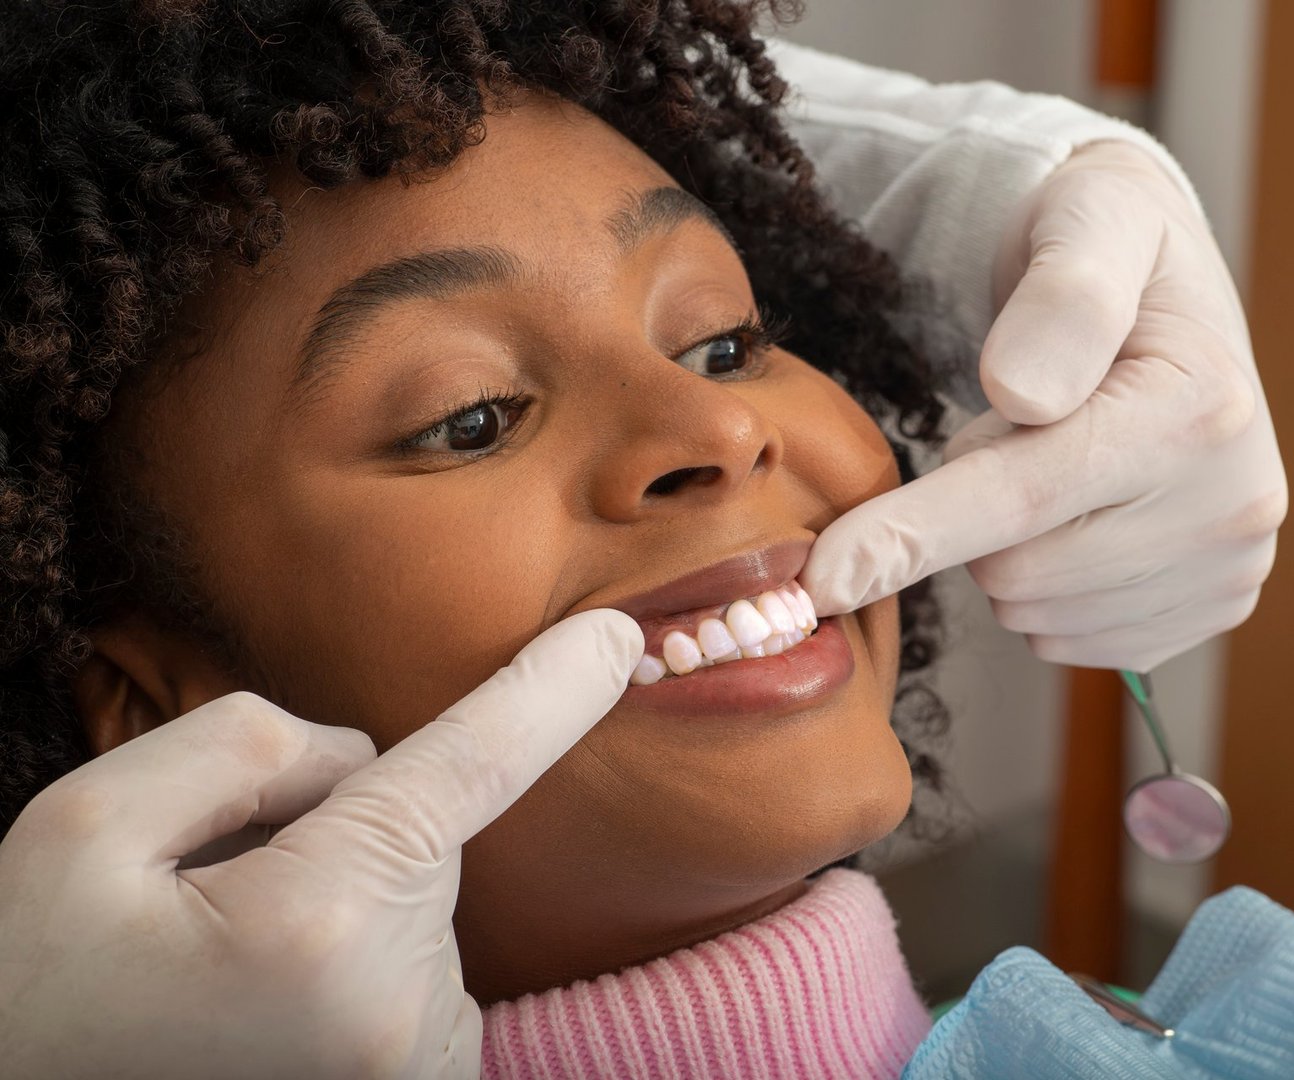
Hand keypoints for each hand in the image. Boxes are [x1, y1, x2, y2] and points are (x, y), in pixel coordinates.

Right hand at [0, 610, 641, 1079]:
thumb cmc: (31, 992)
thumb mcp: (83, 831)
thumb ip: (244, 745)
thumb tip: (356, 758)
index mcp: (323, 922)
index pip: (470, 769)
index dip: (549, 692)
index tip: (620, 639)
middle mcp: (398, 1006)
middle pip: (418, 835)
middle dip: (335, 831)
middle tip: (206, 902)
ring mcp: (413, 1067)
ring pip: (415, 903)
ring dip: (340, 905)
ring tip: (221, 976)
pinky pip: (417, 970)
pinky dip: (358, 961)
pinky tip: (266, 1006)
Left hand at [802, 140, 1285, 670]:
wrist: (1163, 284)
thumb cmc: (1105, 240)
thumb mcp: (1087, 216)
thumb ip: (1059, 298)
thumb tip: (1020, 394)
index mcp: (1203, 410)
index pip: (1023, 494)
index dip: (909, 533)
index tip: (822, 578)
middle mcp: (1236, 506)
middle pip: (1016, 573)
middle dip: (974, 512)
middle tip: (1014, 427)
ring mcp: (1230, 570)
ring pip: (1034, 614)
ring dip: (1008, 549)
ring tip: (1055, 461)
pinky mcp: (1210, 612)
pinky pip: (1069, 642)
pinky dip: (1045, 591)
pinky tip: (1079, 518)